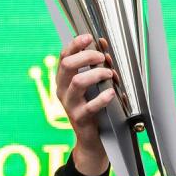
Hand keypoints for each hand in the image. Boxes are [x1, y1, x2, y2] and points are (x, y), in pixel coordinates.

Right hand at [56, 34, 118, 175]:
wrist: (91, 138)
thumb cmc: (93, 106)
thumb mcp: (92, 85)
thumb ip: (95, 66)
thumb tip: (103, 45)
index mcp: (63, 80)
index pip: (64, 56)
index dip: (75, 44)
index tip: (89, 37)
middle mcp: (62, 90)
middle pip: (67, 65)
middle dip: (86, 56)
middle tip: (102, 57)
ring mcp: (69, 105)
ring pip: (78, 82)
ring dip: (96, 74)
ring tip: (109, 74)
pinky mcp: (80, 118)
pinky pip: (90, 106)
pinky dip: (103, 97)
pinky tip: (112, 93)